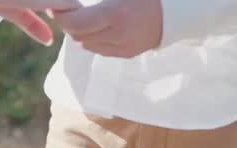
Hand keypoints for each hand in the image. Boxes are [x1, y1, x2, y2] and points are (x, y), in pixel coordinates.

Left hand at [0, 0, 161, 57]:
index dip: (61, 16)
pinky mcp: (129, 53)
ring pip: (88, 45)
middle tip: (68, 11)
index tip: (58, 7)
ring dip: (81, 33)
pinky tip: (98, 27)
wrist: (178, 11)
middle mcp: (117, 34)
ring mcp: (124, 47)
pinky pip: (101, 50)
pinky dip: (94, 40)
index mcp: (115, 13)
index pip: (75, 24)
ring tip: (83, 19)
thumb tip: (73, 2)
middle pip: (78, 36)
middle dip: (69, 24)